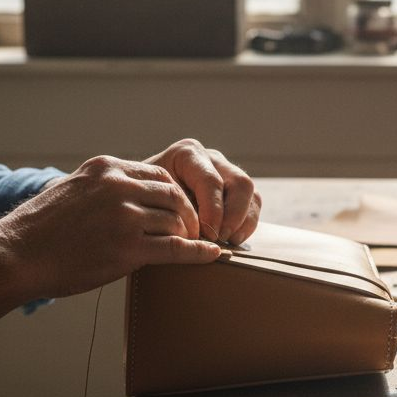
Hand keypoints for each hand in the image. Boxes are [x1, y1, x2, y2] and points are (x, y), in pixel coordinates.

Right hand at [0, 155, 221, 298]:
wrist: (16, 254)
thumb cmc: (40, 229)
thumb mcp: (71, 188)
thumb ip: (104, 187)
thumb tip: (130, 194)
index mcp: (106, 168)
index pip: (158, 175)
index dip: (175, 194)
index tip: (181, 210)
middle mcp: (118, 186)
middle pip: (173, 195)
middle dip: (188, 215)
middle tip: (196, 231)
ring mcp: (124, 216)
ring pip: (177, 221)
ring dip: (188, 235)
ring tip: (194, 246)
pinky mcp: (128, 248)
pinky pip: (176, 248)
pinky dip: (199, 253)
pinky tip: (212, 256)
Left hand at [144, 139, 261, 244]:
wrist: (142, 199)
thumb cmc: (142, 200)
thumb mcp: (149, 199)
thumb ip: (172, 209)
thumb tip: (197, 233)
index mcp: (188, 154)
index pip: (211, 181)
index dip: (213, 211)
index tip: (207, 235)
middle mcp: (211, 158)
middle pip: (240, 183)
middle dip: (233, 216)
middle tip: (219, 239)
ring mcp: (226, 172)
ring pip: (251, 194)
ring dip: (243, 221)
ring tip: (228, 242)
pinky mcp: (235, 190)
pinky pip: (254, 204)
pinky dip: (247, 224)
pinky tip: (232, 240)